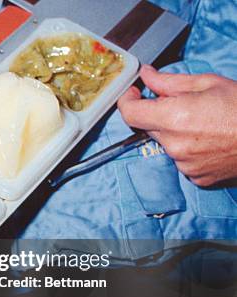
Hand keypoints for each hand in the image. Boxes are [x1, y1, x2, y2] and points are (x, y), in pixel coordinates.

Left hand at [117, 64, 236, 186]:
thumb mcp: (208, 84)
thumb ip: (170, 82)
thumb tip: (146, 76)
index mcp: (173, 118)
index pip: (130, 114)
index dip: (127, 101)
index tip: (132, 94)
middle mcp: (174, 145)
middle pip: (149, 128)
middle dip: (159, 115)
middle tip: (184, 105)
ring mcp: (184, 165)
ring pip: (167, 144)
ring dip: (177, 133)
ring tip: (207, 124)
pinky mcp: (196, 178)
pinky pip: (182, 161)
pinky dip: (190, 150)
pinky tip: (212, 141)